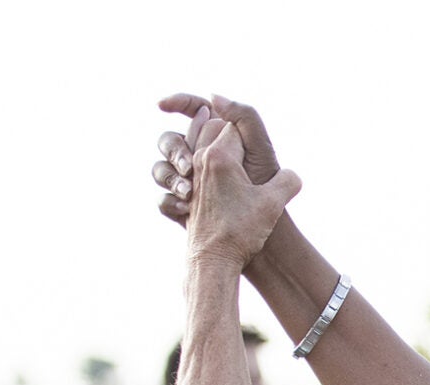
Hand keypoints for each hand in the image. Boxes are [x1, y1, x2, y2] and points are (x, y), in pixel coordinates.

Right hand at [153, 92, 279, 224]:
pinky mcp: (185, 208)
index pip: (193, 110)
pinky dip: (169, 203)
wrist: (267, 243)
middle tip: (188, 168)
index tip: (162, 105)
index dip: (177, 102)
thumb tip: (213, 96)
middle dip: (174, 150)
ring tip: (188, 193)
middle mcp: (203, 159)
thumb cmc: (268, 197)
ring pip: (162, 169)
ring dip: (169, 178)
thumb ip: (245, 118)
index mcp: (222, 141)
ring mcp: (191, 184)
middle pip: (170, 140)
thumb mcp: (261, 152)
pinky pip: (163, 200)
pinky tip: (184, 211)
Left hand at [181, 120, 299, 269]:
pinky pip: (186, 165)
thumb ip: (288, 181)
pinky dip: (191, 158)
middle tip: (228, 118)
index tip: (254, 133)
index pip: (234, 126)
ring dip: (202, 136)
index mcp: (220, 156)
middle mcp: (201, 162)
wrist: (213, 260)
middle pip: (209, 127)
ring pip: (194, 143)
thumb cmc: (241, 231)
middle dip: (222, 124)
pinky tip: (196, 162)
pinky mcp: (188, 193)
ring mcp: (192, 178)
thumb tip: (292, 176)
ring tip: (208, 127)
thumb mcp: (274, 203)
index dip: (246, 128)